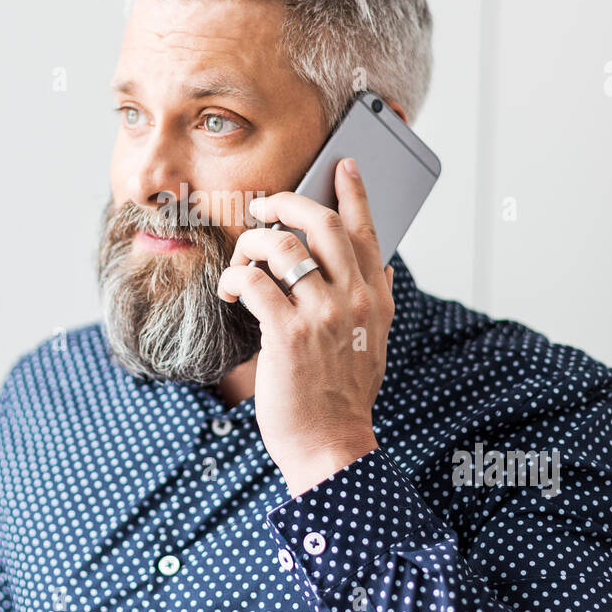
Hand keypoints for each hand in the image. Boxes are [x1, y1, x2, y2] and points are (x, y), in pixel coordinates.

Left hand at [217, 157, 394, 496]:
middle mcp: (353, 299)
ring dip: (253, 242)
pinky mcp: (287, 334)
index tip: (341, 165)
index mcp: (375, 299)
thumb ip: (376, 301)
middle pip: (321, 223)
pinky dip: (236, 277)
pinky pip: (254, 281)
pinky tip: (230, 289)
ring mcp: (322, 315)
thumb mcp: (375, 343)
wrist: (331, 446)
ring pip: (282, 245)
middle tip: (265, 206)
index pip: (368, 230)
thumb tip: (382, 262)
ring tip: (242, 258)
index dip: (353, 192)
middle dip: (286, 203)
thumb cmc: (342, 396)